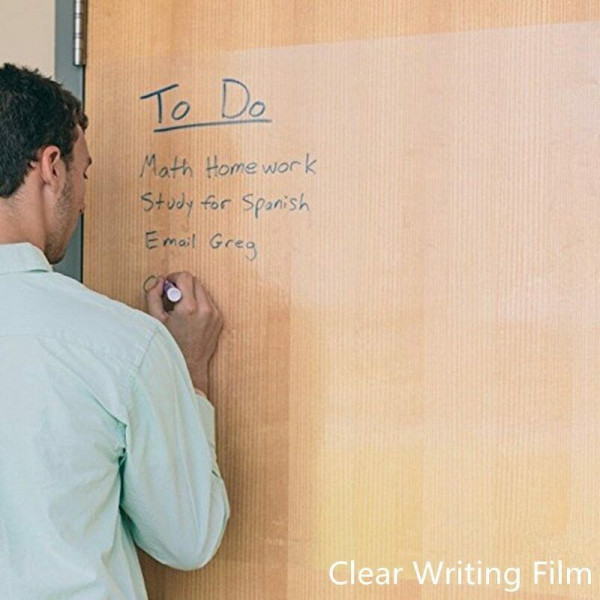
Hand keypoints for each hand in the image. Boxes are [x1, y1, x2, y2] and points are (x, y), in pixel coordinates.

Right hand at [145, 272, 222, 391]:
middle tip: (172, 298)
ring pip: (202, 290)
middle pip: (195, 281)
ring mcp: (214, 314)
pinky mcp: (219, 319)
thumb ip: (153, 295)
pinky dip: (199, 303)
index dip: (174, 278)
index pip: (185, 277)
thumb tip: (159, 280)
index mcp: (189, 308)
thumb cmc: (170, 344)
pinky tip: (190, 317)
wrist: (189, 365)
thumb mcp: (155, 320)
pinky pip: (208, 302)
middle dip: (182, 285)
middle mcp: (205, 309)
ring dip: (191, 294)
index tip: (168, 286)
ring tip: (180, 309)